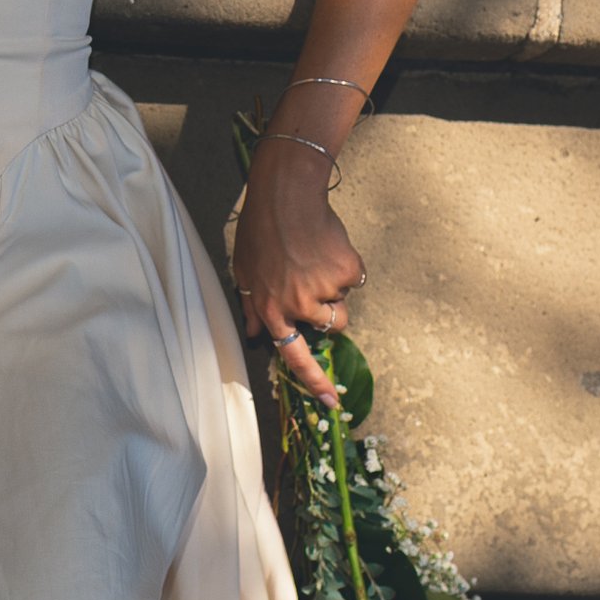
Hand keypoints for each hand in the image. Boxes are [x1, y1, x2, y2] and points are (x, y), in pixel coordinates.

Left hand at [230, 141, 365, 410]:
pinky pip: (355, 278)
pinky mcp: (348, 271)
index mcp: (273, 310)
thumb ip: (251, 306)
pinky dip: (346, 265)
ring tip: (316, 258)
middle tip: (315, 280)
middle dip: (329, 311)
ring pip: (343, 303)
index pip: (295, 357)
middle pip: (330, 327)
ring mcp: (325, 289)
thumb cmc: (260, 231)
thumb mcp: (244, 271)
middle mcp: (300, 306)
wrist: (286, 196)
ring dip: (335, 288)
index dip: (315, 382)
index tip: (332, 403)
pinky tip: (326, 245)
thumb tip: (254, 335)